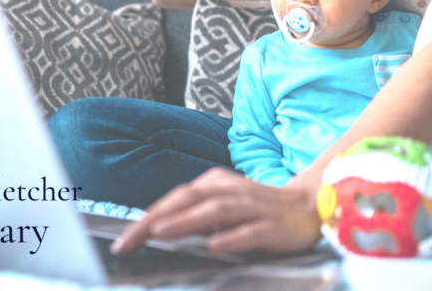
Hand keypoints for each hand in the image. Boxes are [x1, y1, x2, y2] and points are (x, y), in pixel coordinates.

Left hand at [111, 167, 321, 254]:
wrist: (309, 207)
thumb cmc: (257, 209)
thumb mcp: (222, 208)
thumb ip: (194, 216)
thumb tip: (157, 231)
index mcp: (215, 184)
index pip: (175, 198)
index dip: (147, 216)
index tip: (122, 239)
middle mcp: (230, 190)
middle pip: (188, 200)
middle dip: (156, 219)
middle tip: (129, 240)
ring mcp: (252, 206)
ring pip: (215, 211)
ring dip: (186, 221)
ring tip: (160, 233)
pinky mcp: (273, 226)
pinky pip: (250, 231)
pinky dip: (231, 237)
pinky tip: (215, 246)